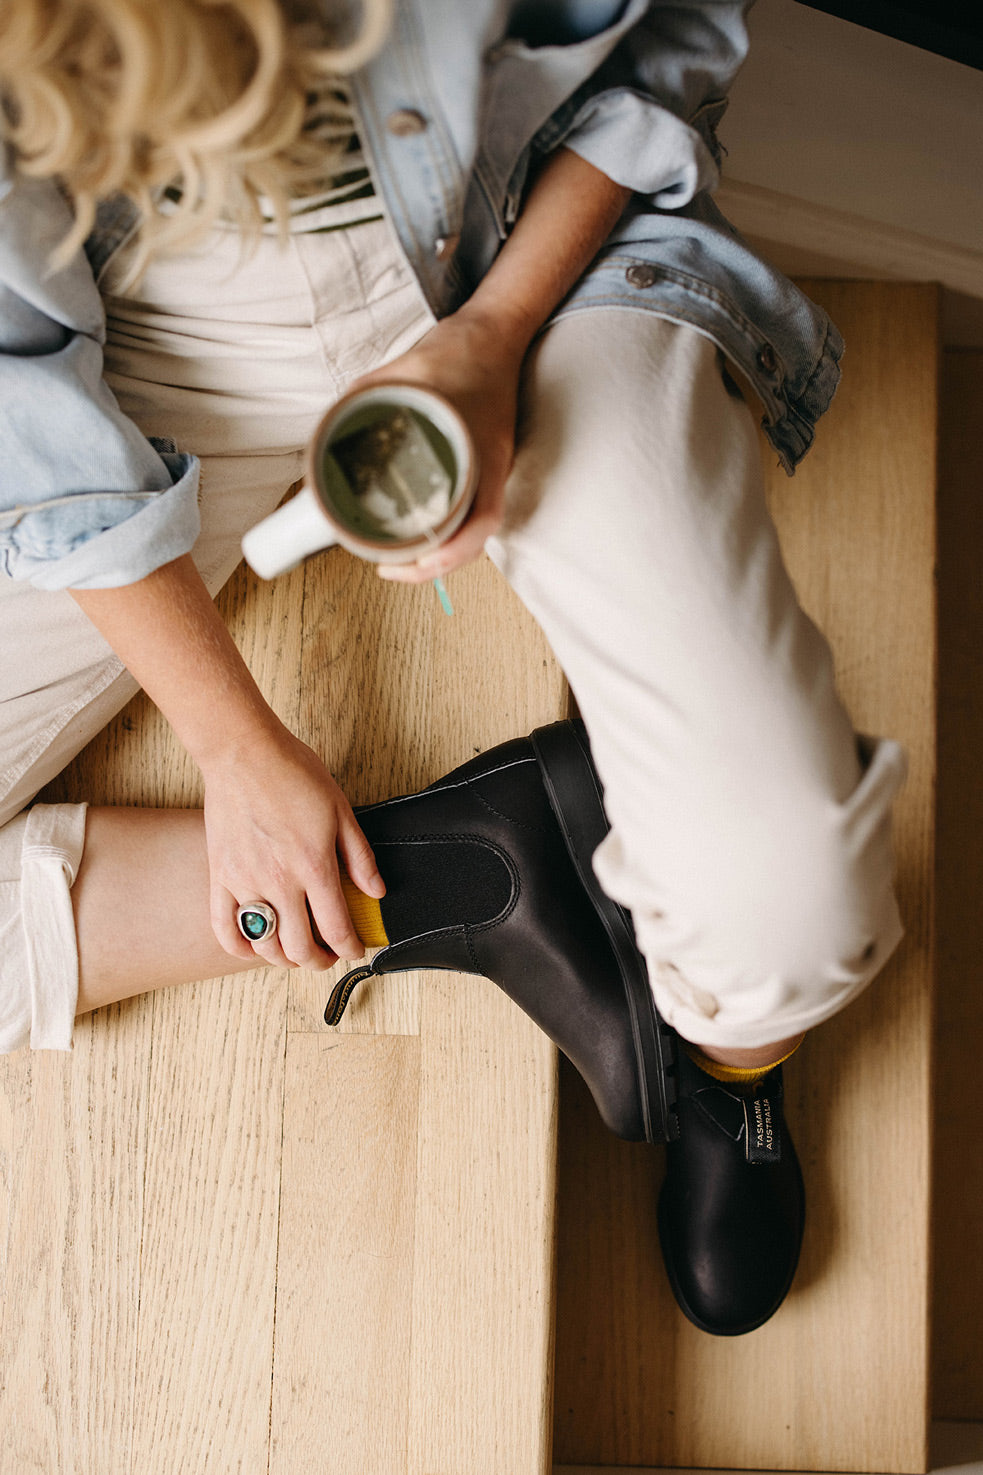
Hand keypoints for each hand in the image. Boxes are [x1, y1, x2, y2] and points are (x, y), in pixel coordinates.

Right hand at [201, 721, 384, 969]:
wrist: (243, 753)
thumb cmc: (293, 773)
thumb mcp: (340, 810)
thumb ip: (360, 856)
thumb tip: (376, 891)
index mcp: (314, 866)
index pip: (336, 929)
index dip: (350, 947)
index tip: (355, 948)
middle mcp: (279, 882)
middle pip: (300, 948)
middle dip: (320, 961)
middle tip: (328, 955)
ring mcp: (245, 882)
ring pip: (264, 944)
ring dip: (284, 958)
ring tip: (296, 951)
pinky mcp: (220, 876)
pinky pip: (223, 928)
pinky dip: (239, 947)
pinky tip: (255, 946)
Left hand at [350, 306, 526, 583]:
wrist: (496, 334)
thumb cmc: (454, 351)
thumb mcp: (399, 372)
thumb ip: (360, 401)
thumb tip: (321, 438)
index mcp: (478, 450)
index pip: (477, 519)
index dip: (446, 553)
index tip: (407, 562)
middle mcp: (492, 466)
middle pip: (475, 536)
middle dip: (436, 564)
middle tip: (391, 569)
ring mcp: (494, 467)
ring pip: (476, 528)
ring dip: (445, 553)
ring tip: (402, 562)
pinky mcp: (489, 465)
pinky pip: (475, 510)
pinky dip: (452, 532)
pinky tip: (425, 537)